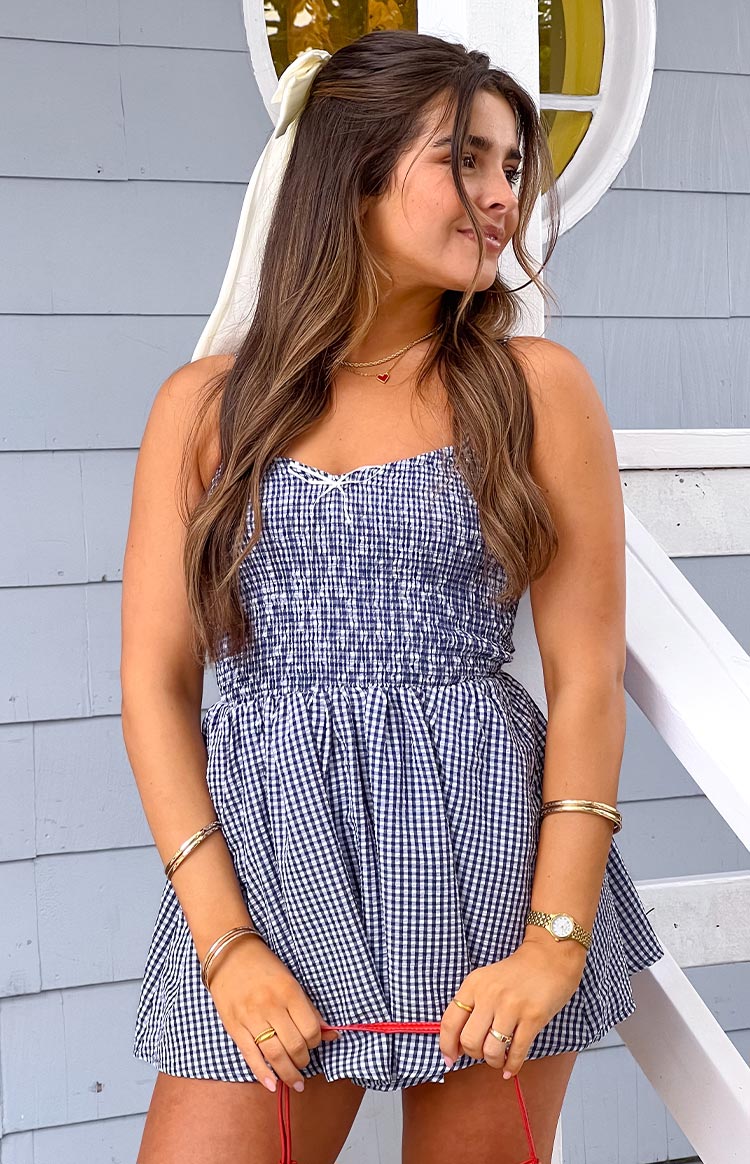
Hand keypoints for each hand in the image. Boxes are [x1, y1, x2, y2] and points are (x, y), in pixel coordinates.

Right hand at [207, 936, 340, 1091]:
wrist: (229, 955)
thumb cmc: (264, 967)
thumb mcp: (291, 981)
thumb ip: (309, 1008)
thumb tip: (330, 1033)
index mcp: (289, 991)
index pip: (310, 1028)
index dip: (317, 1041)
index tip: (315, 1042)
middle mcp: (270, 1005)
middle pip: (295, 1045)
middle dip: (303, 1059)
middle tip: (304, 1061)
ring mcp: (251, 1017)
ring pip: (275, 1055)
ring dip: (288, 1073)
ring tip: (295, 1082)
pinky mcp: (234, 1027)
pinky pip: (250, 1056)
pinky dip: (263, 1074)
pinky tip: (272, 1084)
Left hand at [440, 937, 586, 1078]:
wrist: (550, 959)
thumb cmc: (516, 974)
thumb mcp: (486, 981)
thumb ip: (471, 1006)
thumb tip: (458, 1044)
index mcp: (473, 984)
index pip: (450, 1021)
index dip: (446, 1045)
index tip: (449, 1058)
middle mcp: (489, 994)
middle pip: (469, 1041)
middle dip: (474, 1054)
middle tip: (482, 1051)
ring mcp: (511, 1006)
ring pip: (491, 1050)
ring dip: (493, 1061)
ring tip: (498, 1058)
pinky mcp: (533, 1017)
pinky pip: (516, 1052)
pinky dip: (511, 1066)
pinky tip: (510, 1067)